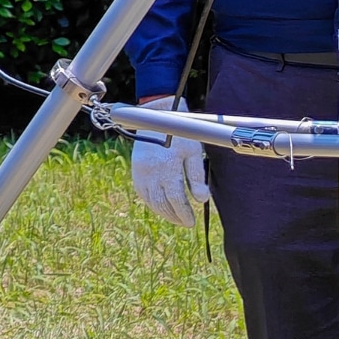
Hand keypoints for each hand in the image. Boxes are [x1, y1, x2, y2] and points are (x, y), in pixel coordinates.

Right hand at [130, 96, 210, 227]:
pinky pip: (143, 194)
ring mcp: (141, 172)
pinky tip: (162, 207)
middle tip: (185, 222)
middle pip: (163, 204)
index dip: (184, 214)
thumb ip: (196, 177)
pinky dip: (152, 204)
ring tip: (175, 217)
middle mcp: (151, 172)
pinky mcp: (136, 171)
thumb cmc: (180, 133)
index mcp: (167, 168)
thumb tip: (202, 200)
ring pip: (151, 202)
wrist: (157, 116)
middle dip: (175, 217)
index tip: (191, 222)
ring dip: (164, 213)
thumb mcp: (193, 152)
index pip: (176, 200)